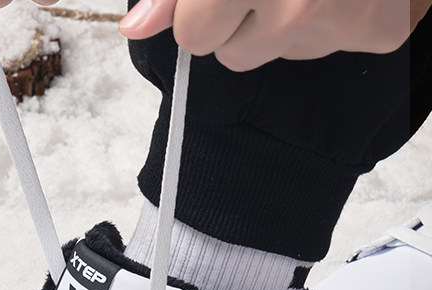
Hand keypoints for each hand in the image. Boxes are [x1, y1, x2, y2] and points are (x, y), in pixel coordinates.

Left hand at [119, 0, 430, 71]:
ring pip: (276, 56)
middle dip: (236, 21)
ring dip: (278, 25)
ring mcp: (343, 21)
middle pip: (230, 57)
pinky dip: (323, 25)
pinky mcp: (381, 32)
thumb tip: (135, 28)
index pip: (193, 37)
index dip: (199, 10)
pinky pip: (323, 52)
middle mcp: (300, 4)